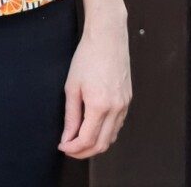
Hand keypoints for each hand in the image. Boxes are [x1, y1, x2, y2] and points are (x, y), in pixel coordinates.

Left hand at [58, 16, 131, 157]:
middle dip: (84, 152)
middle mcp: (116, 109)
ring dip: (96, 144)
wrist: (107, 38)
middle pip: (102, 144)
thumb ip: (71, 115)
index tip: (62, 146)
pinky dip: (106, 133)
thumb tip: (67, 136)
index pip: (87, 140)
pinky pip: (118, 125)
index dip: (73, 148)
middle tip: (69, 149)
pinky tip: (94, 128)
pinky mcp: (128, 100)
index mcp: (100, 105)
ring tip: (79, 141)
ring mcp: (124, 106)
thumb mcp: (72, 86)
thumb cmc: (88, 56)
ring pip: (112, 137)